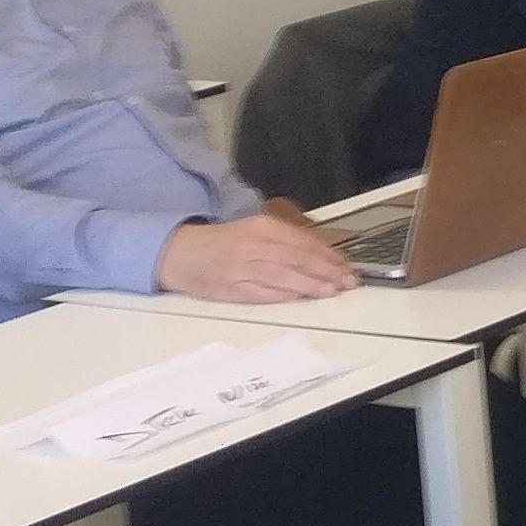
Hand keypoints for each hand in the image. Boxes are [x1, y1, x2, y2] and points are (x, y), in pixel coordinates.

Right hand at [156, 208, 354, 301]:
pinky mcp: (231, 288)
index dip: (329, 255)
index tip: (346, 266)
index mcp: (261, 227)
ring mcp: (241, 267)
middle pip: (298, 258)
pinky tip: (301, 298)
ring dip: (311, 285)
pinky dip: (285, 296)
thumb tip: (319, 257)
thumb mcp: (253, 230)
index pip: (304, 242)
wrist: (177, 252)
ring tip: (332, 291)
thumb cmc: (221, 243)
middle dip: (327, 271)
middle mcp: (253, 244)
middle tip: (348, 281)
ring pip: (284, 276)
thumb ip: (284, 242)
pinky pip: (263, 293)